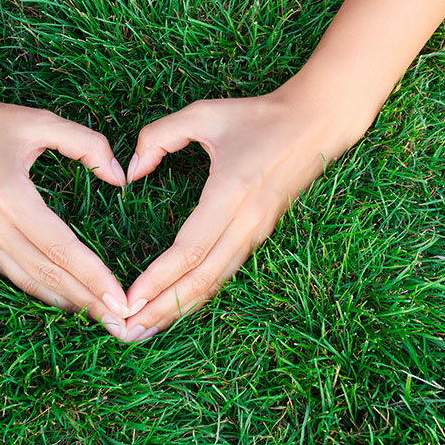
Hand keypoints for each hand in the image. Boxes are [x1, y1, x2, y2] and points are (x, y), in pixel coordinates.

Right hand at [0, 94, 130, 337]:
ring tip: (101, 320)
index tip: (121, 300)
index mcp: (9, 196)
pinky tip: (68, 302)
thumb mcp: (41, 122)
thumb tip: (121, 176)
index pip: (60, 248)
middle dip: (88, 301)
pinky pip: (15, 276)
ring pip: (31, 282)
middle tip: (122, 324)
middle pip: (48, 274)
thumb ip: (87, 144)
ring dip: (68, 304)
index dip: (93, 277)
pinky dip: (44, 293)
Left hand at [121, 86, 368, 341]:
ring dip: (178, 310)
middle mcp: (246, 222)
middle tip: (127, 331)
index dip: (158, 279)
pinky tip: (174, 309)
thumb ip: (158, 137)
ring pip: (214, 283)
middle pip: (201, 279)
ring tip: (144, 330)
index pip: (190, 249)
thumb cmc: (257, 116)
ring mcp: (256, 233)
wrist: (317, 124)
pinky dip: (197, 296)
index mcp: (232, 192)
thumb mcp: (203, 113)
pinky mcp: (258, 237)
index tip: (128, 299)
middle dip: (162, 309)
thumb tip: (130, 173)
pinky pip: (224, 274)